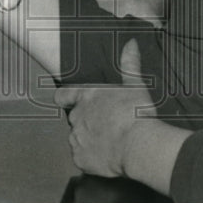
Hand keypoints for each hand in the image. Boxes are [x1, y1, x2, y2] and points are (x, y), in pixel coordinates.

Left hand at [53, 39, 154, 177]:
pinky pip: (82, 158)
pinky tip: (106, 156)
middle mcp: (77, 116)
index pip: (63, 95)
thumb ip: (129, 64)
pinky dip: (91, 158)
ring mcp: (76, 139)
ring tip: (109, 142)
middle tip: (105, 125)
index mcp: (87, 96)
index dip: (64, 98)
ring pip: (78, 138)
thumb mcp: (135, 84)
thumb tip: (131, 43)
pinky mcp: (80, 159)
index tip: (66, 100)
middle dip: (86, 121)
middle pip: (74, 118)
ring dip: (88, 139)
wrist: (138, 145)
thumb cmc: (136, 113)